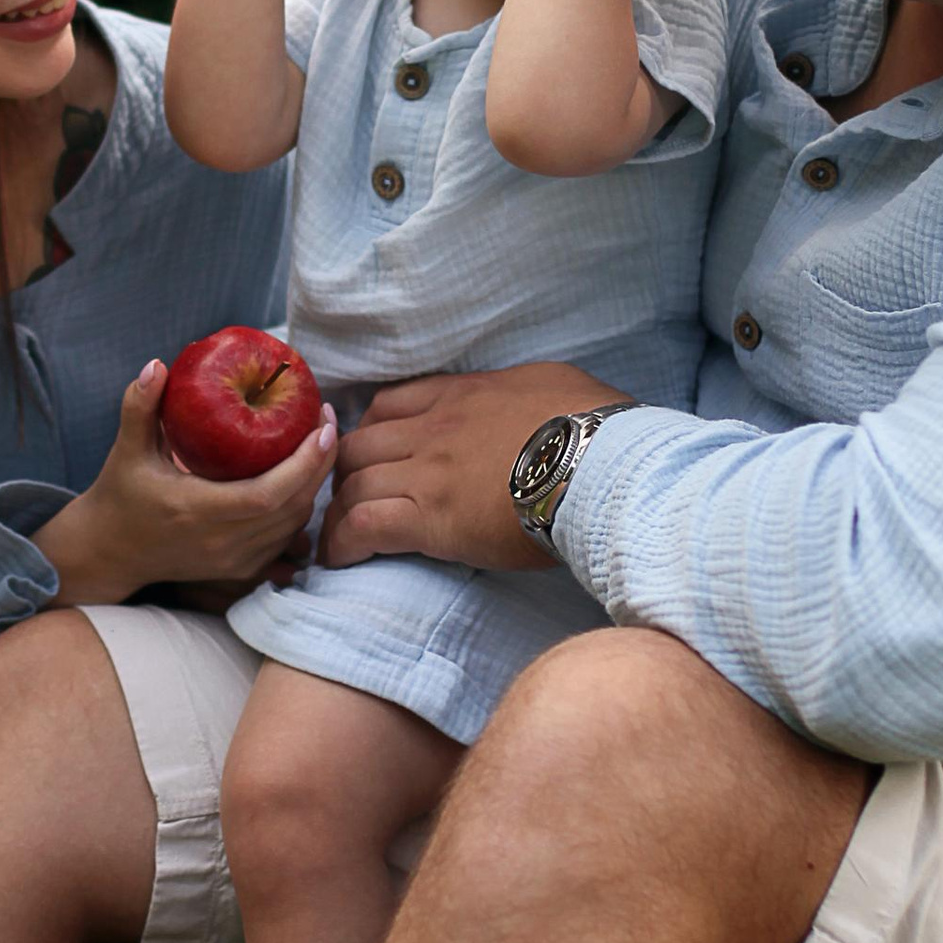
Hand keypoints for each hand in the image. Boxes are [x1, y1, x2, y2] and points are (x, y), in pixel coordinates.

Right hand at [38, 362, 335, 604]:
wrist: (111, 552)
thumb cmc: (121, 494)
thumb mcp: (127, 449)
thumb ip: (140, 406)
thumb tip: (158, 364)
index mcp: (196, 511)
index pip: (267, 494)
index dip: (303, 464)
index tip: (321, 427)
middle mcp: (219, 543)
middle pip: (291, 509)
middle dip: (319, 466)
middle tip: (327, 423)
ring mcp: (231, 562)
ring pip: (293, 526)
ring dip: (313, 486)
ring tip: (320, 444)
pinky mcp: (238, 571)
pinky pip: (284, 540)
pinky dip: (299, 509)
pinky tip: (303, 477)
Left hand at [322, 364, 629, 573]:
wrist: (604, 463)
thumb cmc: (598, 427)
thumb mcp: (553, 384)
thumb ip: (519, 396)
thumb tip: (523, 407)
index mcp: (463, 394)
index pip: (391, 404)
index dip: (373, 432)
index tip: (375, 456)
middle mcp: (435, 427)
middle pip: (360, 445)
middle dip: (346, 473)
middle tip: (350, 502)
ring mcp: (428, 472)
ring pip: (353, 484)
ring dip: (339, 510)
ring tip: (337, 538)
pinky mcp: (430, 518)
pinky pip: (364, 526)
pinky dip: (344, 542)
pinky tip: (338, 559)